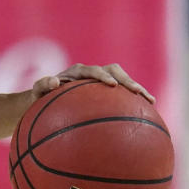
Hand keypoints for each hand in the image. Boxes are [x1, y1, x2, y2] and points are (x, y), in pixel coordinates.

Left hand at [31, 63, 155, 103]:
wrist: (45, 102)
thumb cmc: (40, 97)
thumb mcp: (37, 92)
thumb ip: (42, 85)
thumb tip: (54, 82)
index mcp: (77, 72)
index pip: (93, 70)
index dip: (102, 75)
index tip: (110, 85)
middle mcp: (91, 75)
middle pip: (114, 72)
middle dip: (127, 80)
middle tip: (138, 92)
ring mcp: (100, 84)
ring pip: (122, 82)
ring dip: (136, 89)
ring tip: (150, 101)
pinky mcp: (106, 94)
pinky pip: (122, 97)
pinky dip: (133, 103)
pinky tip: (145, 117)